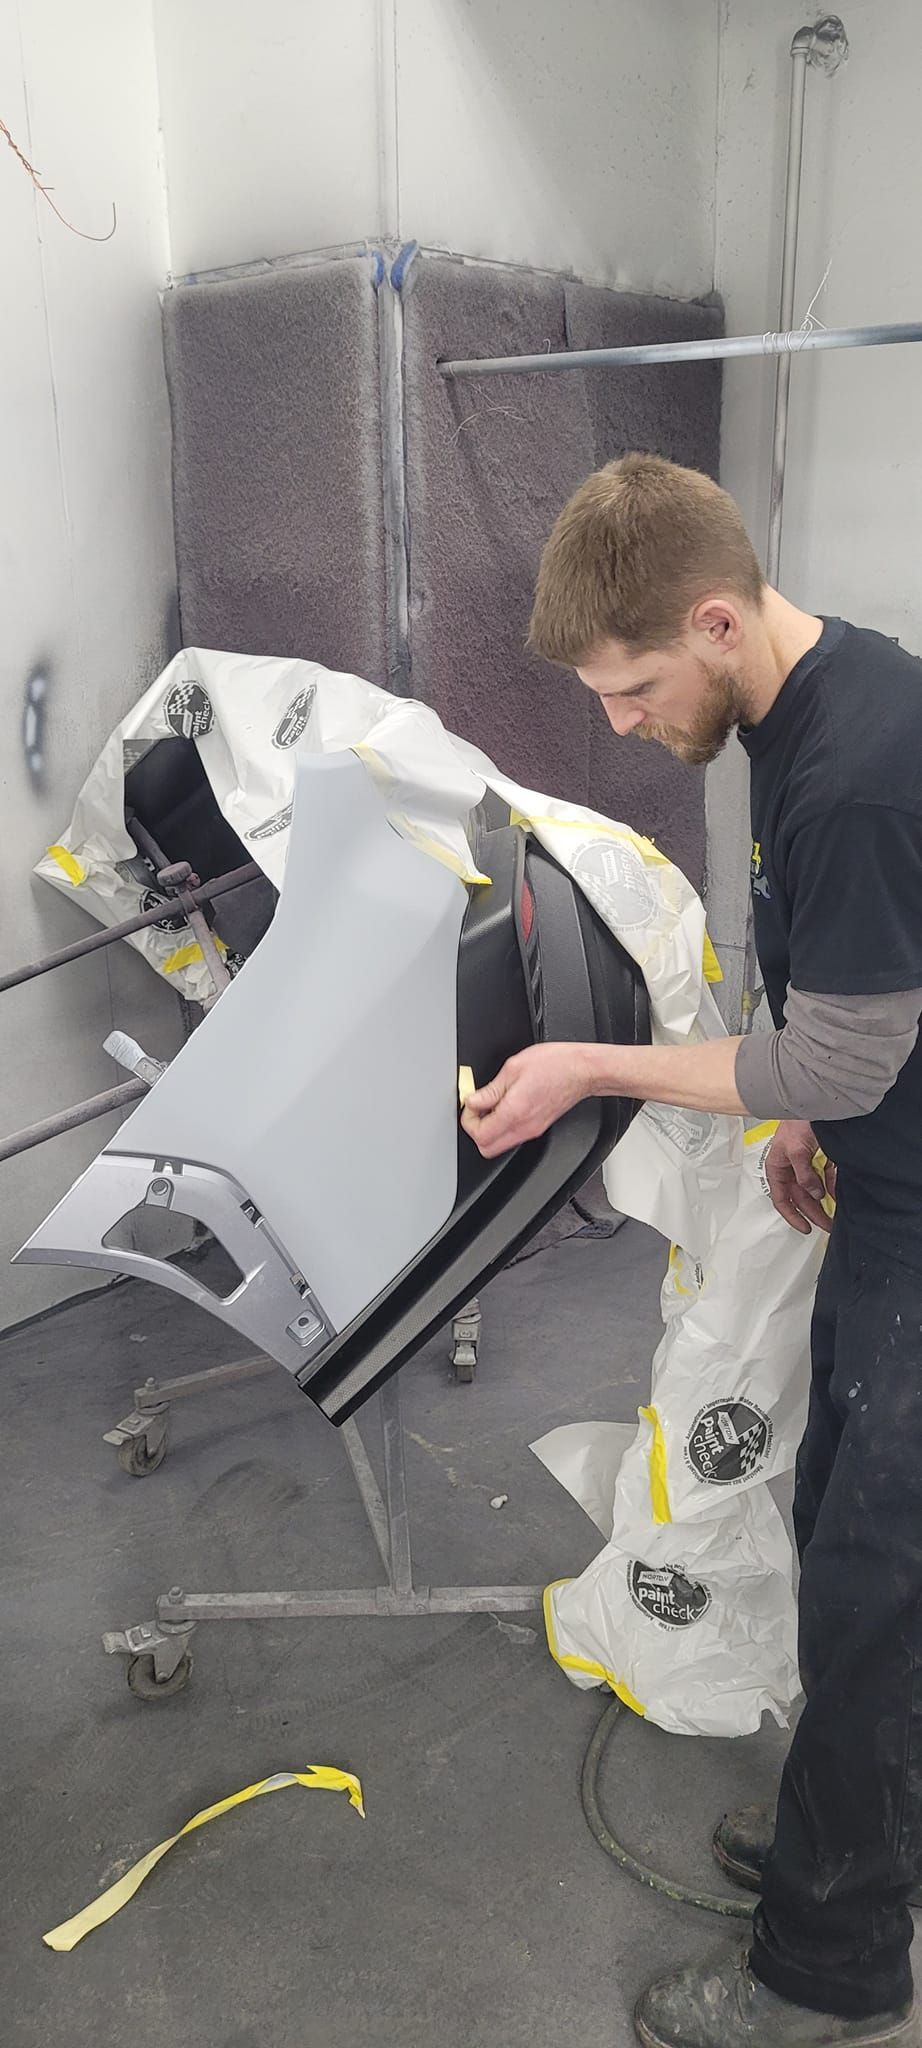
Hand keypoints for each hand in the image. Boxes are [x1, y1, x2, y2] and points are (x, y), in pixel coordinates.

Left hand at [461, 1043, 593, 1158]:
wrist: (583, 1069)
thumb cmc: (555, 1064)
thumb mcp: (513, 1068)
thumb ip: (490, 1089)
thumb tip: (472, 1101)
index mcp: (515, 1112)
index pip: (480, 1135)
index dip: (468, 1121)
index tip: (470, 1105)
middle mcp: (524, 1127)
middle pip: (487, 1149)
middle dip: (476, 1131)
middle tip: (477, 1110)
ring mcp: (532, 1130)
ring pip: (499, 1146)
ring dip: (488, 1130)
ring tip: (491, 1106)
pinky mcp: (538, 1128)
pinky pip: (512, 1137)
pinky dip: (502, 1127)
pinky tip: (504, 1107)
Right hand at [765, 1119, 836, 1234]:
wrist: (813, 1099)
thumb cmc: (796, 1120)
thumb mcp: (797, 1150)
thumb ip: (804, 1174)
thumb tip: (814, 1194)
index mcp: (777, 1167)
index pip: (781, 1199)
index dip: (792, 1216)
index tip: (805, 1228)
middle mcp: (790, 1167)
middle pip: (800, 1198)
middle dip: (813, 1213)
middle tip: (827, 1225)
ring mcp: (805, 1163)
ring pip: (814, 1189)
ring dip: (824, 1202)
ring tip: (835, 1215)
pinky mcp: (820, 1157)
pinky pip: (826, 1177)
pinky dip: (833, 1186)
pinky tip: (839, 1194)